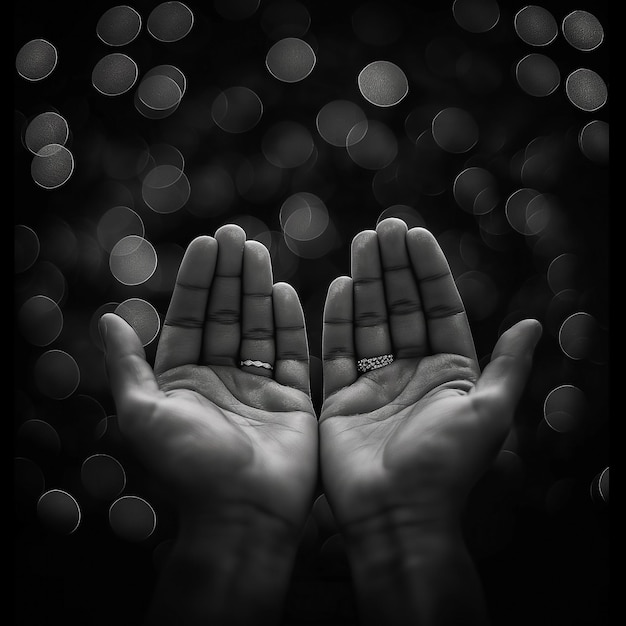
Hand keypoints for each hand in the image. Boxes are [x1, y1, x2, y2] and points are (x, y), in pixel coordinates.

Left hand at [100, 224, 316, 624]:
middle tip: (235, 234)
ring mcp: (258, 386)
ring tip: (258, 249)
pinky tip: (284, 291)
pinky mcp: (292, 398)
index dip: (198, 279)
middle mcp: (221, 379)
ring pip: (258, 326)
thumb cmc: (190, 467)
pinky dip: (289, 321)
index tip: (207, 242)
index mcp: (184, 381)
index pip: (191, 317)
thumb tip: (108, 318)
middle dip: (229, 274)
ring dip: (257, 288)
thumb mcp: (144, 414)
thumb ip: (128, 365)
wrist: (242, 514)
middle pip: (226, 314)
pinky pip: (292, 351)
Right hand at [319, 218, 540, 624]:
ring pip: (370, 321)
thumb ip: (507, 366)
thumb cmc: (447, 467)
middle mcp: (413, 373)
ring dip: (366, 282)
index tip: (416, 235)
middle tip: (385, 228)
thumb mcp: (489, 413)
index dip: (429, 271)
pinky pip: (338, 349)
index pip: (440, 308)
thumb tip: (533, 324)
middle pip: (402, 307)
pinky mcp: (342, 397)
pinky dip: (338, 318)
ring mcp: (376, 383)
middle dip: (394, 267)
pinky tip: (338, 284)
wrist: (397, 514)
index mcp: (450, 373)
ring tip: (363, 242)